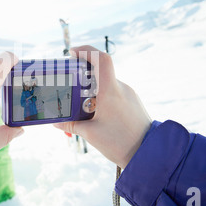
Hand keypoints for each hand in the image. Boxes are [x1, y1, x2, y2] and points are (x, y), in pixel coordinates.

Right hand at [54, 45, 151, 168]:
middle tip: (69, 87)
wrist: (149, 155)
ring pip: (106, 86)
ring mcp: (129, 95)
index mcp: (111, 91)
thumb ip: (71, 125)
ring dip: (91, 92)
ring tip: (80, 108)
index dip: (86, 51)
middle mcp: (122, 89)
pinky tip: (95, 115)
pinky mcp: (133, 103)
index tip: (72, 52)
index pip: (101, 59)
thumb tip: (56, 122)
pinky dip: (101, 99)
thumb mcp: (90, 134)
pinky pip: (114, 95)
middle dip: (82, 78)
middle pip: (100, 73)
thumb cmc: (120, 143)